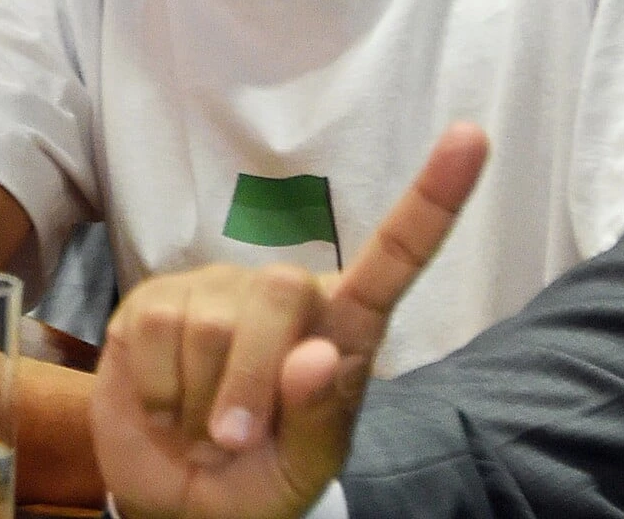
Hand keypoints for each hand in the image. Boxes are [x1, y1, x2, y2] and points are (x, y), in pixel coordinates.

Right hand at [92, 124, 489, 518]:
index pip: (392, 261)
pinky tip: (166, 406)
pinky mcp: (152, 300)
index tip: (471, 139)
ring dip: (203, 400)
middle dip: (255, 378)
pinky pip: (155, 333)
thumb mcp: (305, 468)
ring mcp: (213, 290)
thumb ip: (319, 418)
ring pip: (211, 324)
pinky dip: (159, 392)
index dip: (432, 200)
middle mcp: (281, 295)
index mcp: (343, 329)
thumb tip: (316, 356)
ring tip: (202, 426)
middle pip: (281, 291)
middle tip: (238, 440)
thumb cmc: (260, 478)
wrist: (176, 497)